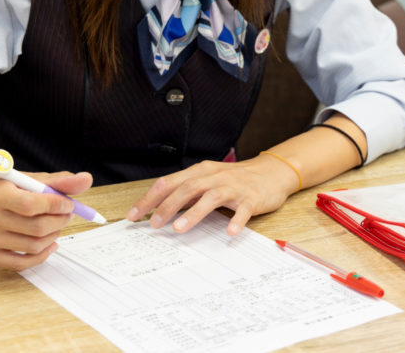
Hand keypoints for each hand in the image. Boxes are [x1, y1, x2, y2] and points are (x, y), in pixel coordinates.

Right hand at [0, 171, 93, 270]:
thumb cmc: (15, 189)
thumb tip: (86, 179)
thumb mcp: (35, 180)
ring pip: (32, 246)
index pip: (31, 205)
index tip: (69, 204)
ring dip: (53, 236)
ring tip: (56, 226)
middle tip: (66, 215)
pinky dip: (42, 256)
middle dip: (60, 221)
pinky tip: (50, 244)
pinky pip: (21, 263)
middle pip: (36, 228)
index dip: (57, 205)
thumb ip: (61, 181)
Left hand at [125, 156, 298, 235]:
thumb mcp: (208, 180)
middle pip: (188, 188)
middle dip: (168, 206)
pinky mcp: (251, 198)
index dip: (150, 198)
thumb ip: (187, 192)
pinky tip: (229, 232)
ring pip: (211, 197)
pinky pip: (243, 210)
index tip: (133, 215)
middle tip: (154, 224)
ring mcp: (234, 187)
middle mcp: (215, 177)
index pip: (169, 182)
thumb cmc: (235, 179)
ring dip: (194, 212)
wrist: (271, 172)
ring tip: (180, 229)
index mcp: (200, 172)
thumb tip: (158, 210)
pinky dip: (236, 220)